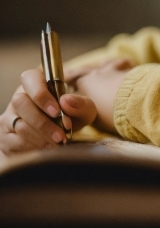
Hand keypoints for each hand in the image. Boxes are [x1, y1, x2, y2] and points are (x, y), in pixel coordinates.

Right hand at [0, 58, 135, 155]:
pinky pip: (15, 142)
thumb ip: (80, 103)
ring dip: (41, 137)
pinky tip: (48, 149)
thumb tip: (66, 101)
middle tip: (61, 135)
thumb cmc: (73, 116)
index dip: (41, 94)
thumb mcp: (84, 109)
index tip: (57, 111)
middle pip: (21, 103)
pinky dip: (34, 147)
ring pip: (19, 125)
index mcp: (36, 83)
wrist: (64, 137)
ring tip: (58, 143)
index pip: (30, 78)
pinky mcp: (7, 137)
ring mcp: (10, 117)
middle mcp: (19, 98)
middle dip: (43, 122)